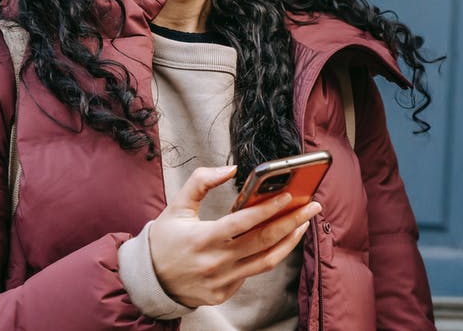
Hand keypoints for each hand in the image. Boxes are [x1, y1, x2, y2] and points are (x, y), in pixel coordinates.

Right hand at [148, 165, 322, 307]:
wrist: (149, 281)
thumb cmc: (165, 240)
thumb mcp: (176, 206)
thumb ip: (200, 182)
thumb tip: (230, 169)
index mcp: (203, 239)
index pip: (243, 223)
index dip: (268, 209)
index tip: (289, 196)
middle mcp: (215, 262)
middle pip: (264, 241)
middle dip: (293, 221)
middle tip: (313, 206)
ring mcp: (221, 281)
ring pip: (266, 261)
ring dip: (290, 241)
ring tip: (303, 222)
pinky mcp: (224, 294)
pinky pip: (252, 273)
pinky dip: (267, 255)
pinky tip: (278, 240)